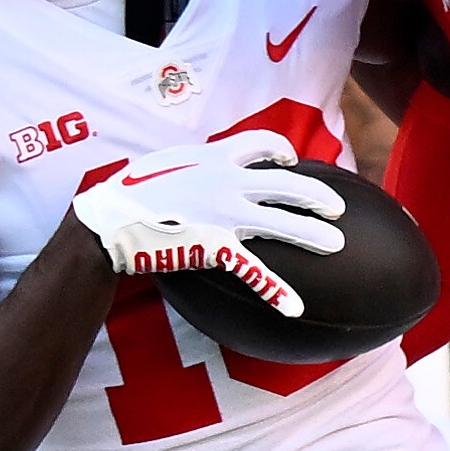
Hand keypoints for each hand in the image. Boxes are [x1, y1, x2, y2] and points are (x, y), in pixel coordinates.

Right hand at [70, 132, 344, 317]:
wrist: (112, 220)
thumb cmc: (130, 191)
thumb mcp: (166, 163)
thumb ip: (193, 163)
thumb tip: (200, 163)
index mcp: (214, 156)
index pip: (261, 143)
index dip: (282, 150)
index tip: (292, 160)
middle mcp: (227, 181)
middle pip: (287, 184)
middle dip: (317, 195)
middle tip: (337, 207)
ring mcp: (225, 214)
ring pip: (281, 222)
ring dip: (313, 234)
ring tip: (336, 243)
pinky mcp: (217, 246)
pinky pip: (254, 270)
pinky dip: (276, 290)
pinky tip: (295, 306)